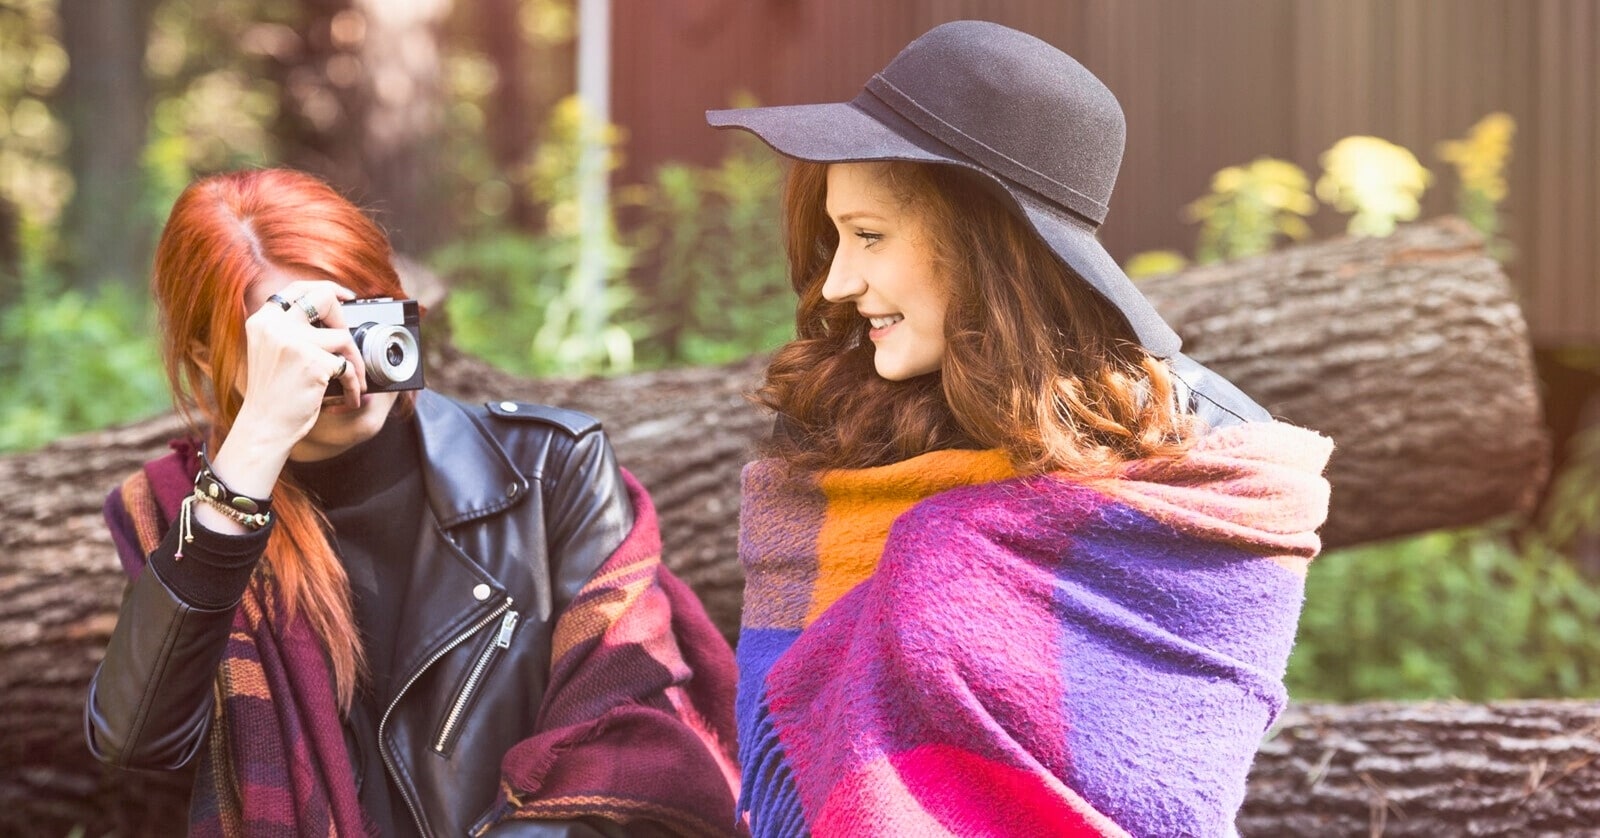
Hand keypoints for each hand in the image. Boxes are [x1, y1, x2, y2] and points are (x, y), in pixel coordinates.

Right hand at [196, 280, 362, 528]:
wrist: (265, 426)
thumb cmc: (274, 394)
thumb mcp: (272, 352)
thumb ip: (293, 330)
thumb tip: (334, 314)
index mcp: (264, 320)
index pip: (298, 288)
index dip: (327, 288)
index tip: (346, 296)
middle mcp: (276, 326)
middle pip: (324, 298)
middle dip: (346, 319)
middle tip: (349, 343)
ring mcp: (294, 342)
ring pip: (344, 337)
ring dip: (356, 363)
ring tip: (353, 382)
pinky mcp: (313, 363)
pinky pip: (348, 368)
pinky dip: (355, 386)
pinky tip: (350, 398)